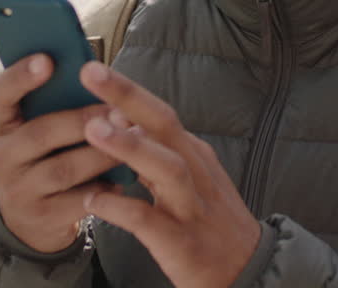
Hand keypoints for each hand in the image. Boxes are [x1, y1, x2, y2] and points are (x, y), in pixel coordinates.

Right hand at [0, 54, 123, 252]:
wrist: (30, 218)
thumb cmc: (43, 154)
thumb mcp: (35, 128)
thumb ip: (54, 101)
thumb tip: (95, 72)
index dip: (20, 76)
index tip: (48, 59)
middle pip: (41, 132)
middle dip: (84, 119)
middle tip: (120, 109)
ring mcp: (17, 190)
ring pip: (65, 168)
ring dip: (103, 152)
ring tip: (134, 138)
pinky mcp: (41, 217)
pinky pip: (79, 199)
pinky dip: (105, 187)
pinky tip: (127, 177)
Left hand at [79, 61, 261, 287]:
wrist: (247, 272)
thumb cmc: (209, 221)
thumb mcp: (188, 178)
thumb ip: (154, 151)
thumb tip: (117, 117)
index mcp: (193, 153)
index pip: (159, 112)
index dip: (128, 90)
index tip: (93, 70)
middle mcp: (195, 172)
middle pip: (165, 124)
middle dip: (128, 96)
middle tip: (91, 71)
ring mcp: (191, 206)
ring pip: (165, 167)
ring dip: (130, 146)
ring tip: (94, 129)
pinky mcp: (183, 241)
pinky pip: (149, 220)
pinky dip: (120, 208)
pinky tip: (92, 199)